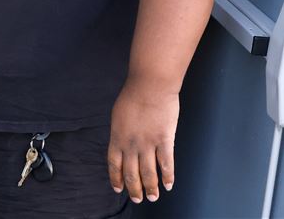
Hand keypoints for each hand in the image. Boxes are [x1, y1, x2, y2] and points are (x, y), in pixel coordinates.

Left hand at [107, 78, 177, 203]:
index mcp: (117, 138)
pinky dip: (168, 177)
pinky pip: (166, 164)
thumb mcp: (118, 114)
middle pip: (132, 174)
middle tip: (138, 199)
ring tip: (153, 197)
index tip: (119, 188)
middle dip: (135, 189)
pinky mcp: (165, 140)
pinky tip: (169, 184)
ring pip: (149, 174)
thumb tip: (121, 141)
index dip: (117, 179)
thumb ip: (120, 131)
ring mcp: (148, 144)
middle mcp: (131, 145)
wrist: (150, 85)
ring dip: (151, 188)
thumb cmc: (134, 93)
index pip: (114, 165)